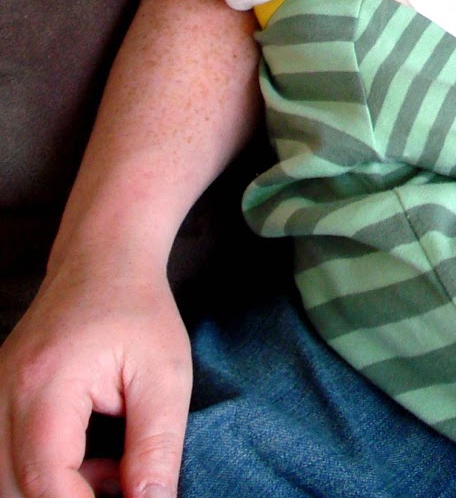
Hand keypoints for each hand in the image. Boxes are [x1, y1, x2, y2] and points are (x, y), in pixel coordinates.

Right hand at [0, 255, 189, 497]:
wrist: (103, 258)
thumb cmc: (137, 310)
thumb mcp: (164, 375)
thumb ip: (155, 447)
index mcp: (44, 388)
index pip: (45, 482)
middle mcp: (3, 397)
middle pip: (12, 490)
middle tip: (119, 485)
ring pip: (4, 480)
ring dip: (52, 492)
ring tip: (107, 470)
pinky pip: (6, 459)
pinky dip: (42, 476)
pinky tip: (87, 460)